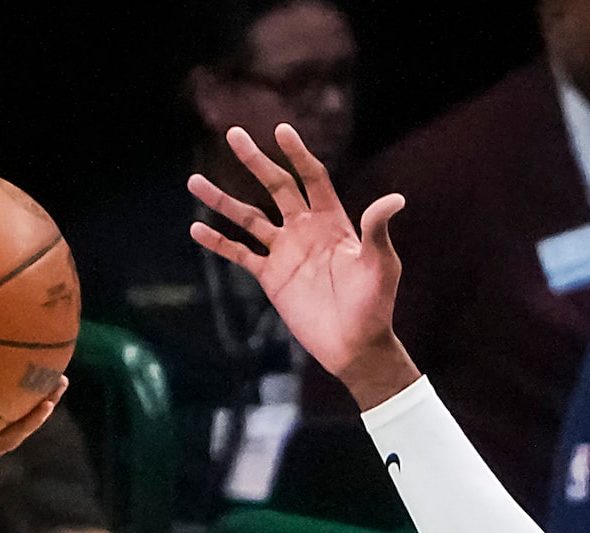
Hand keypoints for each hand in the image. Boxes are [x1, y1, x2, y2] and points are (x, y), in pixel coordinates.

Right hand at [187, 123, 415, 404]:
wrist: (355, 345)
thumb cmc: (376, 304)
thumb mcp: (381, 264)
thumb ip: (378, 230)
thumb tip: (395, 199)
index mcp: (333, 220)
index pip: (312, 177)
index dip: (297, 154)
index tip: (281, 131)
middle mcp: (305, 229)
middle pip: (276, 186)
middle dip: (255, 161)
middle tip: (234, 134)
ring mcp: (285, 252)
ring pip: (248, 217)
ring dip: (222, 200)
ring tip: (194, 181)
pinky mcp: (271, 277)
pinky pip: (239, 254)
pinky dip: (218, 242)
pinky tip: (196, 228)